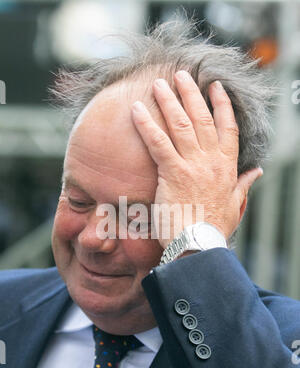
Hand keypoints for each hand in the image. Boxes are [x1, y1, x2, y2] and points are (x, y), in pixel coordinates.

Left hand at [131, 70, 262, 248]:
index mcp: (227, 167)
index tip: (215, 87)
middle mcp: (211, 161)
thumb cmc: (214, 228)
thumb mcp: (235, 205)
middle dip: (191, 94)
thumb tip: (257, 172)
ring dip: (169, 101)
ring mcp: (191, 165)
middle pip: (202, 118)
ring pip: (180, 124)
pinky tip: (136, 109)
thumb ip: (244, 185)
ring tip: (160, 83)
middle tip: (181, 75)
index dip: (222, 105)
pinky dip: (146, 124)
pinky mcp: (171, 173)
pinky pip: (157, 142)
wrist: (199, 245)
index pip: (228, 127)